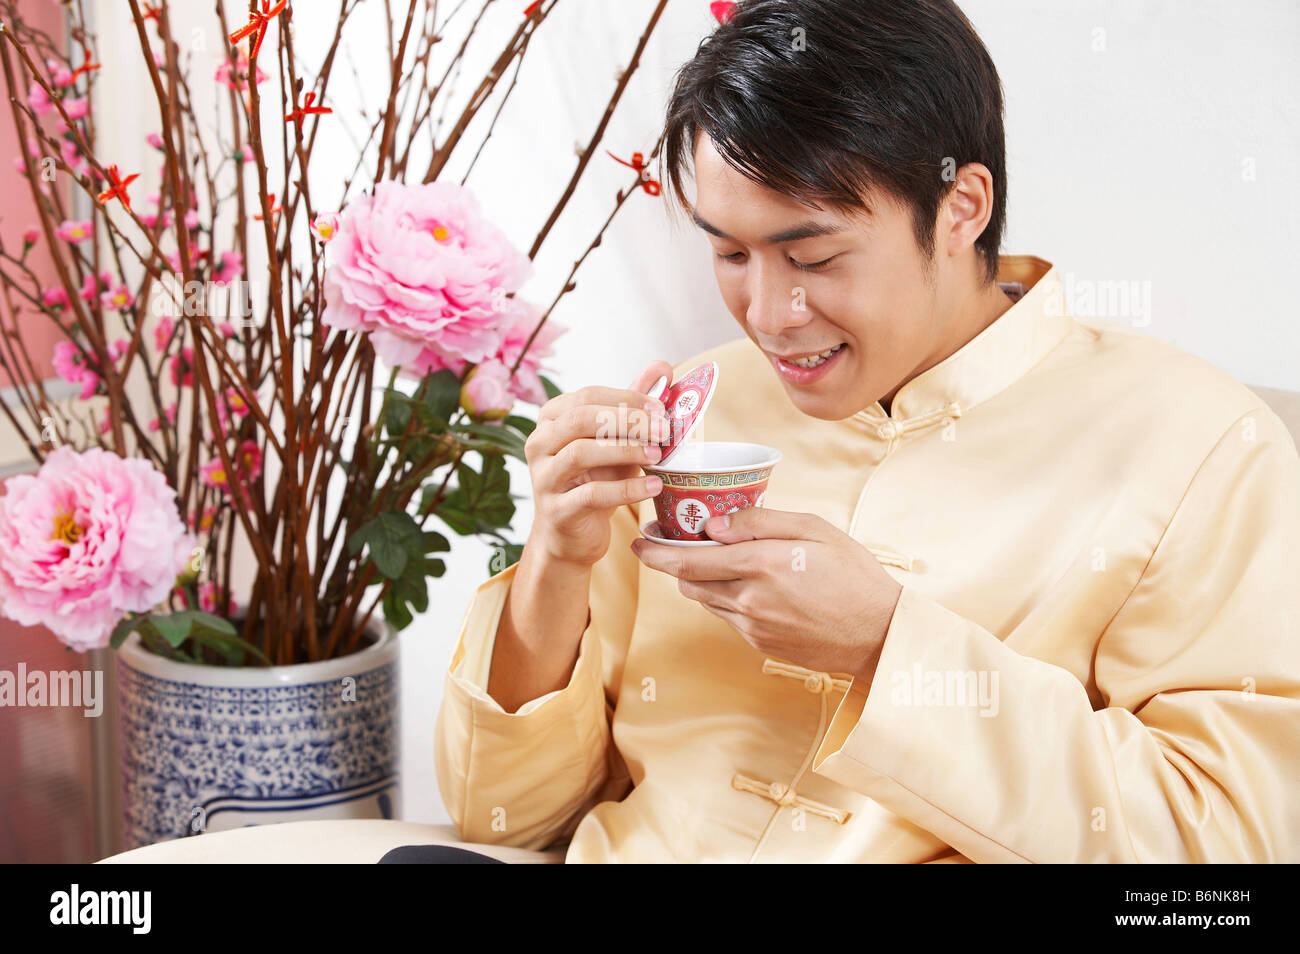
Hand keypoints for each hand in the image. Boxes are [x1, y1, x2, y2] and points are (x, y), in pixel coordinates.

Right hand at [524, 360, 674, 568]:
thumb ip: (634, 404)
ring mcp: (543, 478)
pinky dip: (627, 489)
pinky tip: (654, 486)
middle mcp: (539, 444)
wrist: (572, 535)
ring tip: (658, 456)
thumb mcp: (616, 440)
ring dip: (625, 451)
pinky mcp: (556, 511)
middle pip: (581, 419)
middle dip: (628, 421)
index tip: (661, 408)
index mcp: (550, 419)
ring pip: (581, 453)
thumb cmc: (594, 480)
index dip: (627, 399)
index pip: (587, 396)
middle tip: (664, 430)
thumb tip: (662, 367)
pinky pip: (592, 494)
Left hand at [630, 506, 903, 686]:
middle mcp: (749, 600)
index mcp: (761, 565)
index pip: (687, 560)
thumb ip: (760, 523)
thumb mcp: (815, 530)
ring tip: (711, 558)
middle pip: (686, 581)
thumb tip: (713, 524)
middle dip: (669, 562)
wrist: (880, 634)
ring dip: (697, 579)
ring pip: (703, 600)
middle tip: (666, 542)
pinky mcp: (759, 644)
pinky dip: (723, 596)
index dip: (655, 550)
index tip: (640, 537)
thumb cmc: (854, 574)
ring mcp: (753, 626)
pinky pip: (726, 616)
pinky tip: (745, 582)